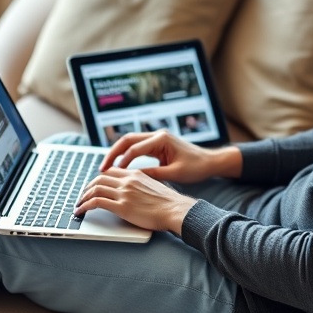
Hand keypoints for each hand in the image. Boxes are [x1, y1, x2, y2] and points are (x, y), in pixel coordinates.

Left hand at [74, 167, 195, 233]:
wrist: (176, 210)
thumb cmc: (169, 203)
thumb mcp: (154, 186)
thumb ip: (141, 185)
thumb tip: (134, 191)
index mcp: (135, 174)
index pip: (111, 171)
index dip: (100, 178)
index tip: (95, 186)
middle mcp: (128, 181)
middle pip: (100, 178)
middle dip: (88, 187)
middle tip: (83, 195)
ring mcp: (124, 193)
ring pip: (95, 189)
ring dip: (83, 197)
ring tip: (79, 204)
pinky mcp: (122, 207)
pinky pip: (96, 202)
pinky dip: (85, 206)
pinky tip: (82, 211)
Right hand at [102, 130, 241, 183]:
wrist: (209, 162)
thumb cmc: (196, 167)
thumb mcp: (175, 174)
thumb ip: (154, 174)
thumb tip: (134, 178)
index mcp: (162, 139)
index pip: (135, 148)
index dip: (122, 161)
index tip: (112, 174)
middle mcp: (157, 135)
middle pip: (127, 140)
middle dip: (113, 153)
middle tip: (102, 168)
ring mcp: (157, 138)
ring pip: (130, 142)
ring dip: (117, 153)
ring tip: (106, 168)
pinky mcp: (157, 144)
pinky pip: (137, 147)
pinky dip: (126, 155)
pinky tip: (119, 167)